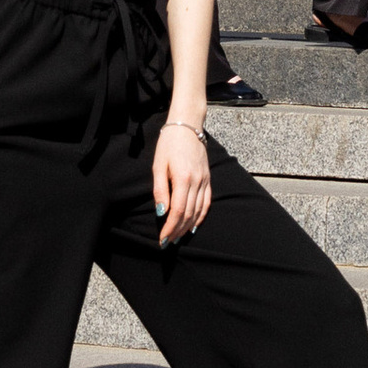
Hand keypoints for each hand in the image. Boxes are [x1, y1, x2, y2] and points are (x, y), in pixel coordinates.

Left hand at [154, 115, 211, 244]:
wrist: (187, 125)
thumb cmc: (168, 144)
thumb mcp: (158, 165)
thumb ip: (160, 190)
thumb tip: (161, 212)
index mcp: (183, 178)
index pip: (178, 211)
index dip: (170, 228)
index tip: (162, 239)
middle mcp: (197, 181)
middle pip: (188, 214)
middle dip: (177, 231)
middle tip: (167, 242)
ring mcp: (205, 180)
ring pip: (198, 211)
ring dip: (188, 227)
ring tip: (177, 237)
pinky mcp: (208, 178)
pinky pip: (207, 202)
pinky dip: (201, 216)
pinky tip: (194, 226)